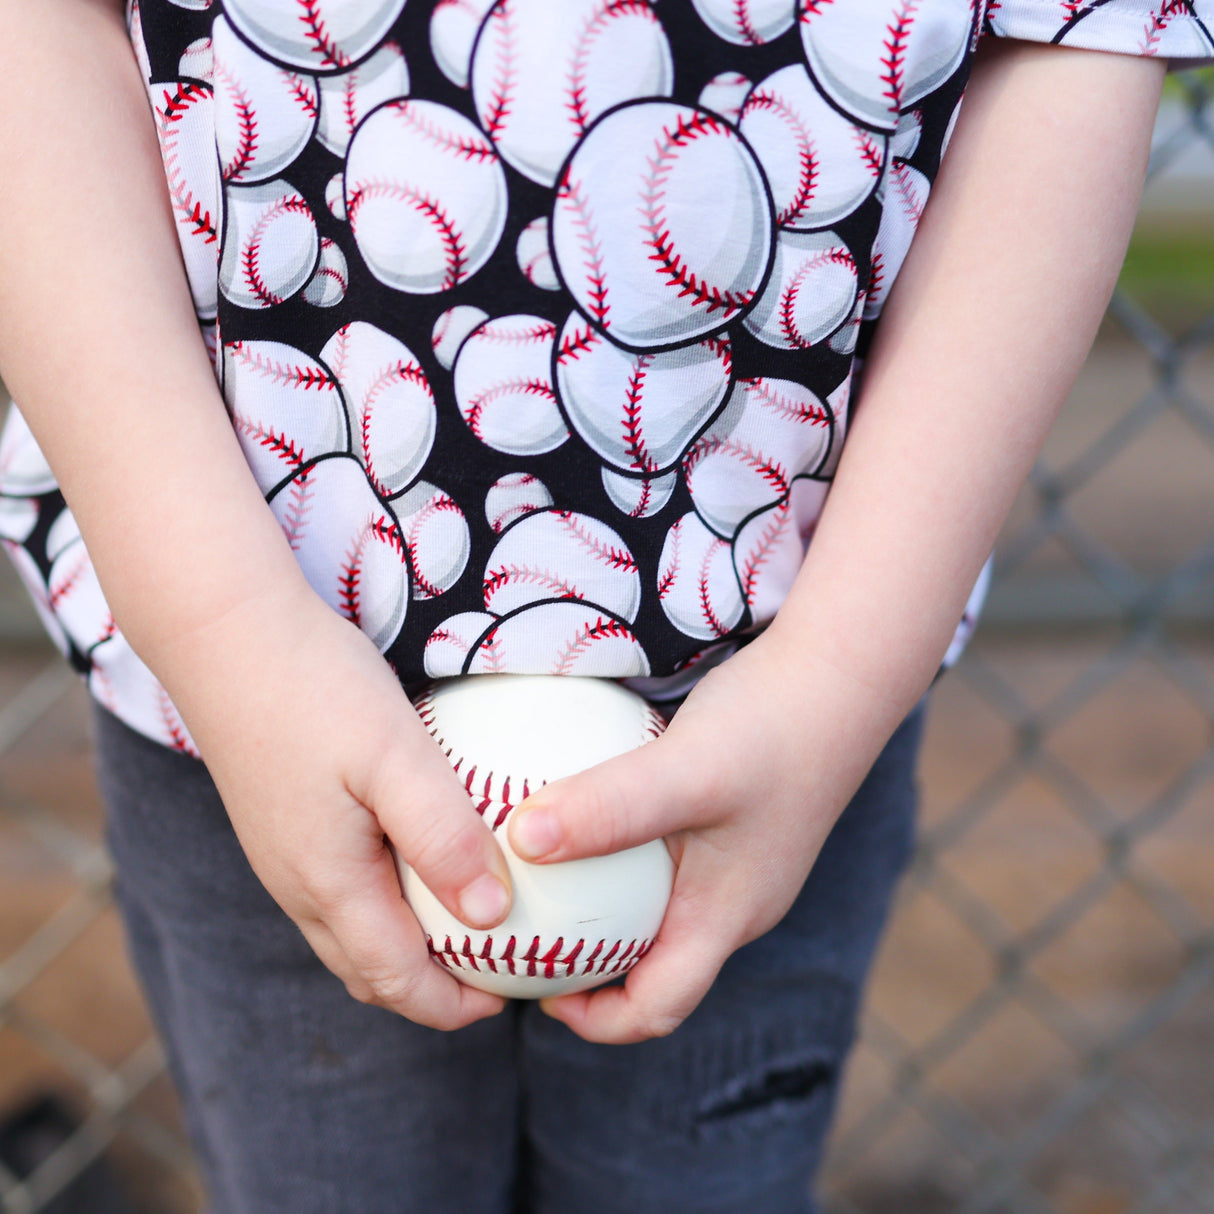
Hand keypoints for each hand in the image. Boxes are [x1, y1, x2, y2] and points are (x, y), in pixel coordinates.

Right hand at [158, 586, 513, 1030]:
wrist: (226, 633)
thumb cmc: (316, 689)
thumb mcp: (396, 756)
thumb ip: (442, 837)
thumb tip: (490, 915)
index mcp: (328, 883)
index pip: (396, 980)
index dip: (454, 1005)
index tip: (512, 994)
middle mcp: (299, 885)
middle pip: (370, 970)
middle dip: (433, 989)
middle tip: (498, 968)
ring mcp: (284, 855)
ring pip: (351, 933)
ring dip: (407, 948)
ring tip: (468, 923)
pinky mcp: (284, 823)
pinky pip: (339, 891)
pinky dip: (386, 906)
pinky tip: (422, 861)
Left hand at [505, 633, 893, 1043]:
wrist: (840, 670)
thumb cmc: (772, 726)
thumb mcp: (686, 770)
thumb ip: (609, 807)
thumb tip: (520, 842)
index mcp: (725, 918)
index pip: (657, 1008)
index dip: (591, 1018)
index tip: (531, 983)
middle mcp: (733, 902)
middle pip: (653, 968)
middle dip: (585, 968)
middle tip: (523, 928)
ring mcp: (736, 863)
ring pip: (658, 911)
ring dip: (601, 908)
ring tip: (542, 874)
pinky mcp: (732, 821)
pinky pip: (666, 862)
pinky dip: (621, 857)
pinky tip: (586, 812)